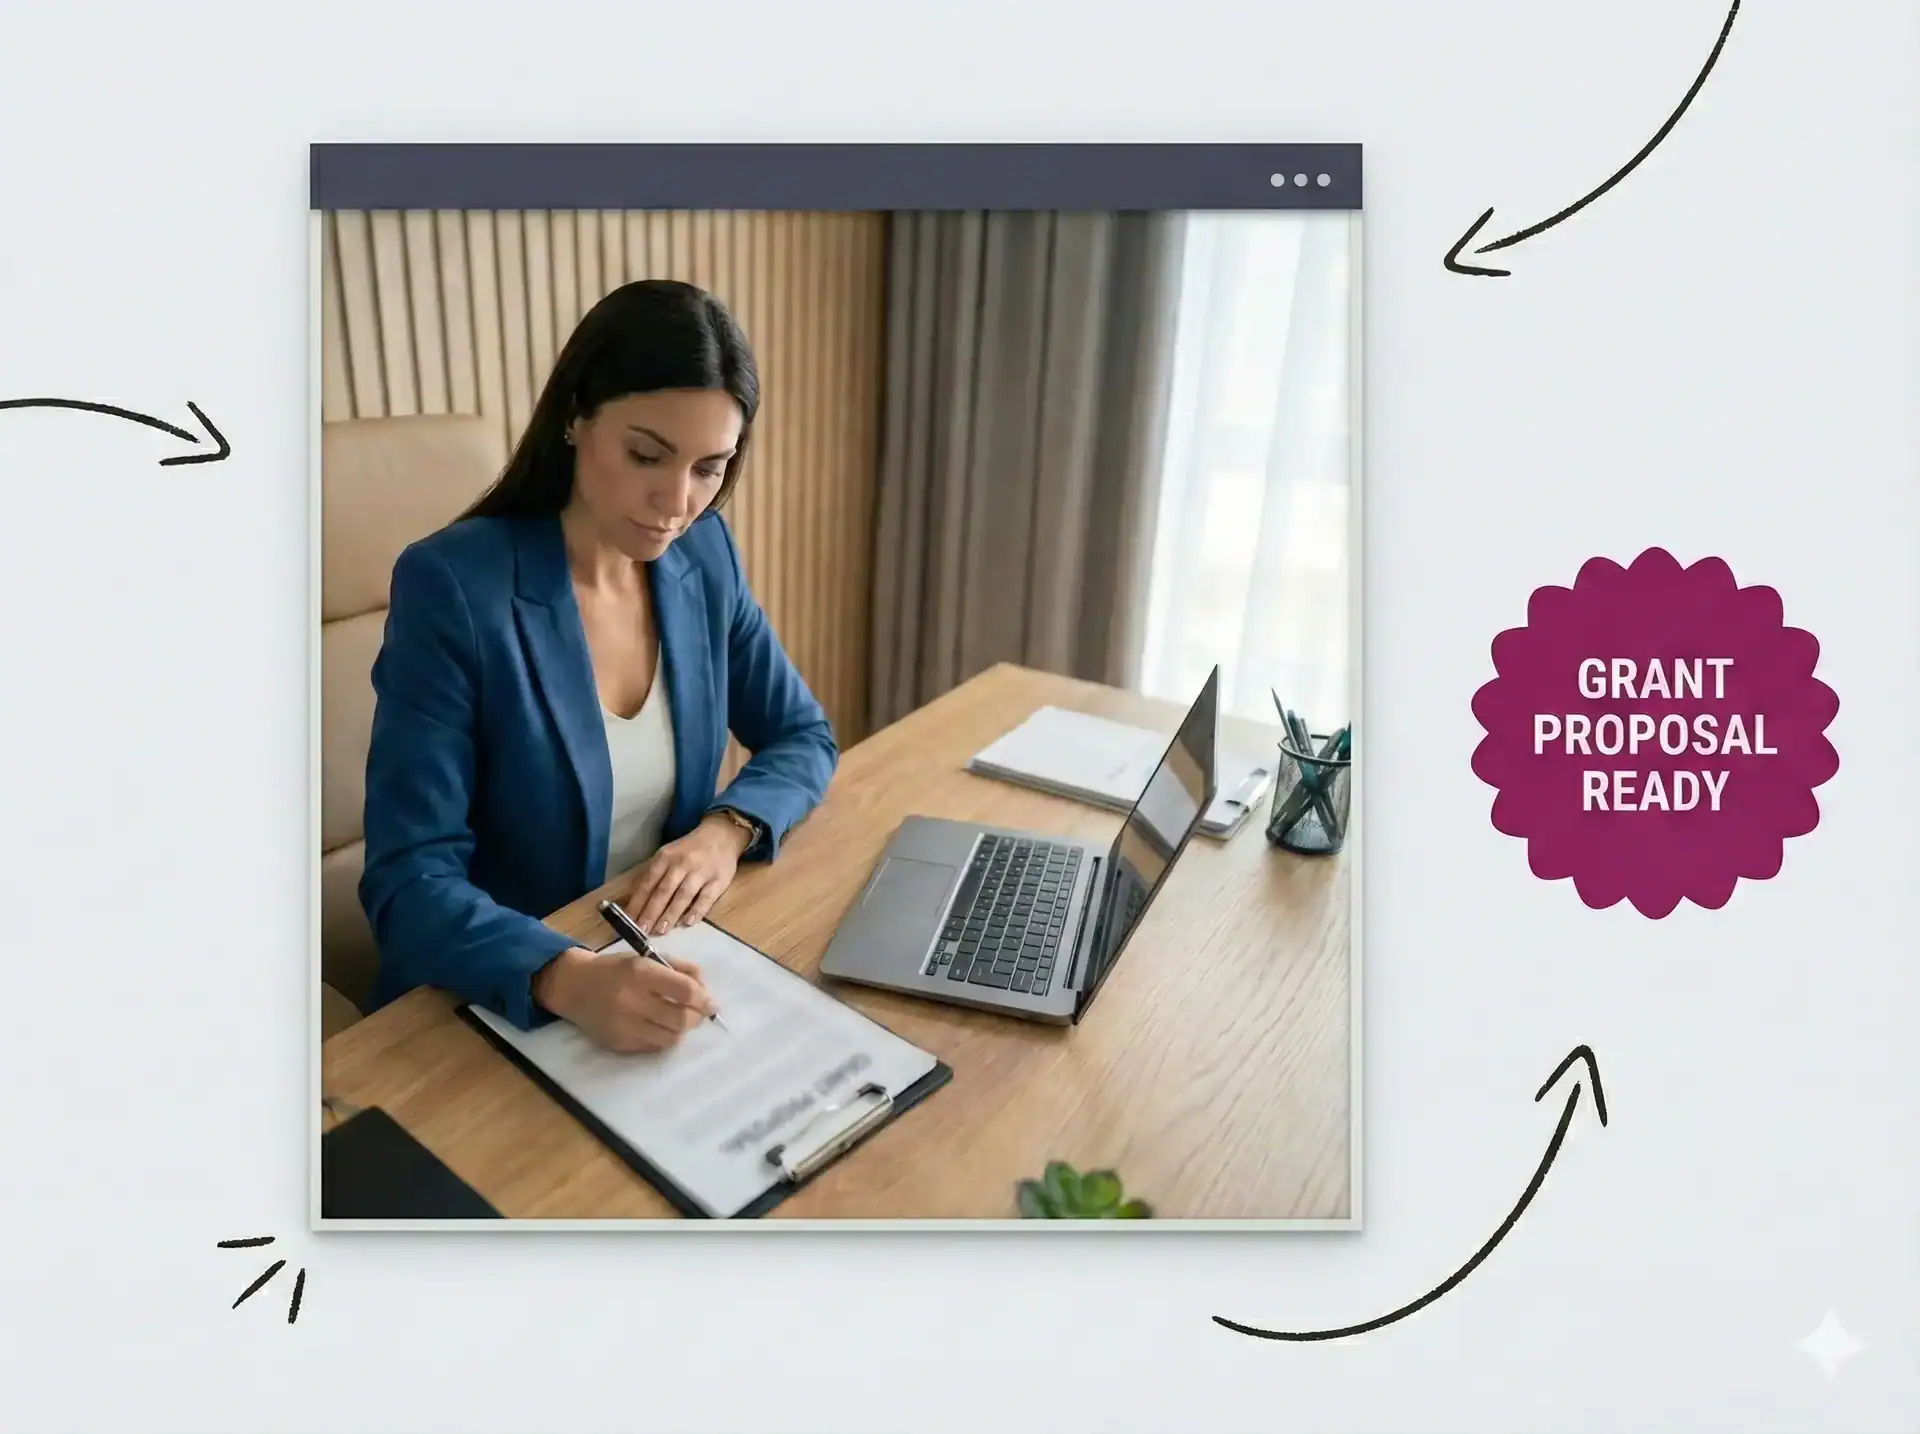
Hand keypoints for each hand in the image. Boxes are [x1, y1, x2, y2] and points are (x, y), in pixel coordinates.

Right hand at [532, 946, 716, 1053]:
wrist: (573, 986)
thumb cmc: (615, 969)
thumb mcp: (645, 958)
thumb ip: (678, 970)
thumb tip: (705, 991)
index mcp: (641, 973)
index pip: (685, 991)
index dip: (704, 999)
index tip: (711, 1003)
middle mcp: (632, 1000)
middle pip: (681, 1019)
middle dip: (697, 1017)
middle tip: (698, 1013)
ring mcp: (624, 1025)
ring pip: (671, 1038)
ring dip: (682, 1030)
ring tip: (679, 1020)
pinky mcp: (618, 1043)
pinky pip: (654, 1047)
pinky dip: (663, 1038)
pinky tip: (659, 1027)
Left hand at [623, 813, 752, 934]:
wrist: (721, 835)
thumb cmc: (689, 850)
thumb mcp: (668, 855)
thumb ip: (655, 875)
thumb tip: (638, 903)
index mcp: (665, 857)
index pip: (648, 883)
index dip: (638, 903)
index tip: (630, 921)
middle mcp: (681, 864)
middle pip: (663, 891)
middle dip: (651, 912)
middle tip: (643, 931)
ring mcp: (701, 872)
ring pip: (683, 896)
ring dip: (671, 914)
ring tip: (661, 931)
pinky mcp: (719, 880)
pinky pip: (706, 898)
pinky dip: (696, 911)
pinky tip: (687, 923)